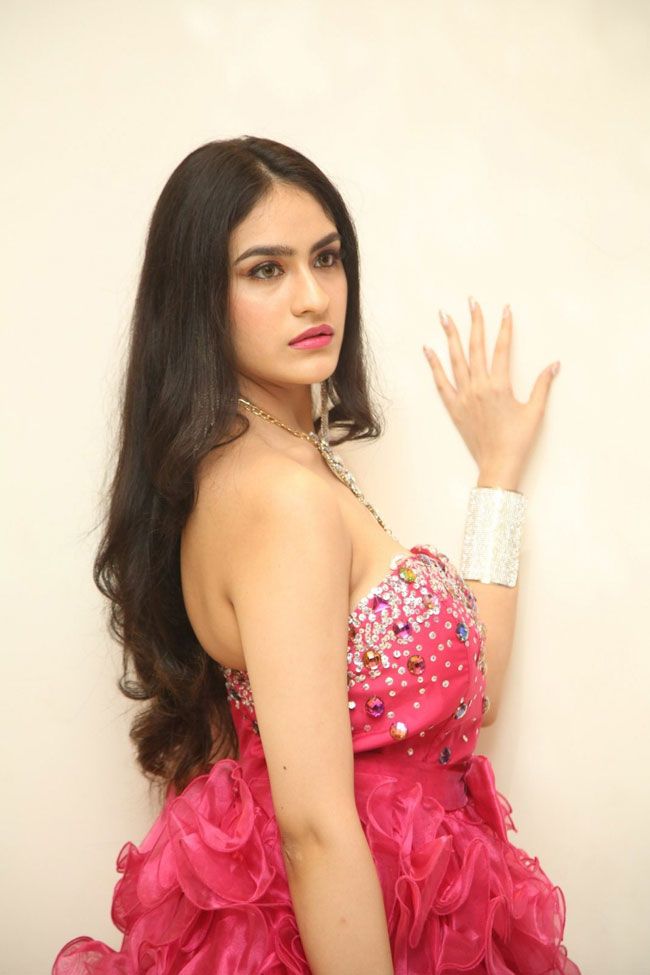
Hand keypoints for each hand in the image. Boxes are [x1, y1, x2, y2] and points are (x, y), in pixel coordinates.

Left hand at [423, 296, 559, 489]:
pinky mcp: (454, 408)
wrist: (498, 465)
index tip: (505, 310)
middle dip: (474, 322)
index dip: (504, 328)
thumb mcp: (535, 412)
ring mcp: (463, 397)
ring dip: (450, 336)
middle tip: (471, 302)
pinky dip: (434, 365)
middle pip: (475, 348)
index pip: (501, 349)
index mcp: (499, 386)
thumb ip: (543, 385)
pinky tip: (428, 350)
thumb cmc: (518, 441)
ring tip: (444, 316)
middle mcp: (478, 387)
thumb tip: (554, 365)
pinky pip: (441, 382)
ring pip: (455, 360)